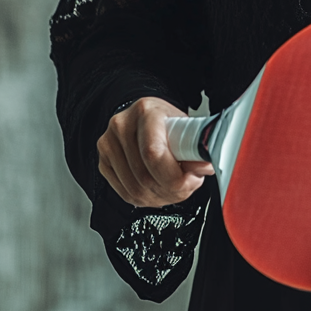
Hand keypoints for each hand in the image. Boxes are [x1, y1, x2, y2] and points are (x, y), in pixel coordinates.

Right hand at [97, 97, 213, 207]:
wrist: (146, 119)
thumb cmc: (166, 123)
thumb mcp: (187, 127)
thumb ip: (197, 147)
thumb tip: (206, 165)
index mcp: (145, 111)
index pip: (153, 153)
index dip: (173, 176)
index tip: (189, 181)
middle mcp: (122, 125)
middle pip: (144, 176)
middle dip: (171, 190)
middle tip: (187, 186)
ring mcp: (109, 144)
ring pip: (135, 189)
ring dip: (160, 197)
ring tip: (175, 188)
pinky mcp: (103, 163)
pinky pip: (126, 194)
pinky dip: (146, 199)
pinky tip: (159, 190)